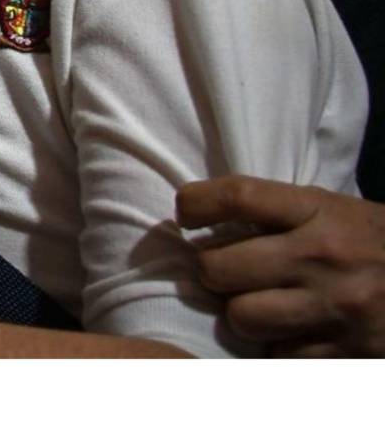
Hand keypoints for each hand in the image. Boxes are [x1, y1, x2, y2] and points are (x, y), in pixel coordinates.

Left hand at [179, 175, 384, 355]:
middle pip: (219, 267)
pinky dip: (279, 349)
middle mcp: (324, 257)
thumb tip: (208, 219)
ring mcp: (337, 308)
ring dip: (243, 315)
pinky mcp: (351, 352)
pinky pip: (280, 357)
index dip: (195, 204)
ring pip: (242, 319)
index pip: (236, 195)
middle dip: (214, 271)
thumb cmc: (381, 243)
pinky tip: (293, 334)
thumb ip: (283, 215)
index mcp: (321, 211)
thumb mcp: (339, 210)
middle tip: (225, 271)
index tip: (186, 214)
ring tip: (260, 306)